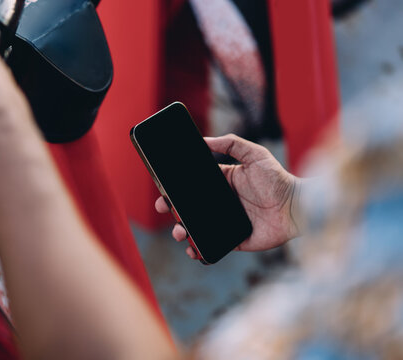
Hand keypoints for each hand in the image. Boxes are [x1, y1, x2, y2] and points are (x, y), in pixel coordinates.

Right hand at [155, 134, 299, 258]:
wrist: (297, 208)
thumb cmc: (278, 179)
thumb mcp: (255, 155)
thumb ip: (231, 144)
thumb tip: (204, 139)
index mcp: (224, 182)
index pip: (194, 185)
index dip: (177, 187)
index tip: (164, 188)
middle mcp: (222, 202)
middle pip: (190, 206)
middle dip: (173, 208)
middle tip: (164, 207)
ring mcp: (226, 222)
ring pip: (197, 227)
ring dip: (182, 230)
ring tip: (179, 231)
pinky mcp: (233, 240)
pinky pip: (211, 245)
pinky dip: (198, 249)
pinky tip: (191, 248)